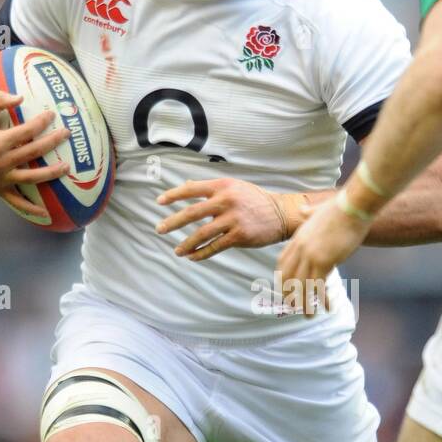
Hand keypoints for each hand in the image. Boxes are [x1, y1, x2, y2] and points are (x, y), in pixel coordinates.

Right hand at [0, 90, 70, 214]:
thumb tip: (21, 97)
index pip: (26, 132)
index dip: (41, 122)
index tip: (52, 115)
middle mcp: (0, 162)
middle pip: (34, 152)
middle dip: (53, 142)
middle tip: (67, 134)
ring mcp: (0, 177)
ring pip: (31, 177)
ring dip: (51, 173)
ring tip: (67, 167)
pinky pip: (16, 201)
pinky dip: (30, 209)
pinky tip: (46, 214)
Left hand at [156, 177, 307, 260]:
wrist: (282, 213)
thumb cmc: (255, 199)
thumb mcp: (234, 186)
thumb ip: (211, 187)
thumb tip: (187, 184)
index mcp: (223, 186)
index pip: (191, 189)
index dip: (173, 195)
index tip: (159, 202)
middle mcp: (226, 201)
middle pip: (192, 213)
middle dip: (173, 222)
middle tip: (160, 229)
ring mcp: (233, 219)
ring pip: (201, 234)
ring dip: (186, 244)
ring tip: (177, 251)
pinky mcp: (239, 236)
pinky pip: (215, 247)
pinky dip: (201, 254)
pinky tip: (192, 257)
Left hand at [277, 193, 369, 316]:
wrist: (353, 206)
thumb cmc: (341, 206)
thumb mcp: (319, 209)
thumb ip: (309, 212)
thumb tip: (302, 209)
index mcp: (298, 237)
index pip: (282, 262)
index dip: (283, 278)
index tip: (285, 289)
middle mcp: (300, 247)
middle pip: (289, 277)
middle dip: (291, 295)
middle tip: (293, 308)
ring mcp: (310, 255)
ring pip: (302, 286)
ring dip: (305, 304)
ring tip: (309, 316)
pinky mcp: (324, 261)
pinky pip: (320, 285)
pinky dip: (323, 299)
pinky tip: (328, 308)